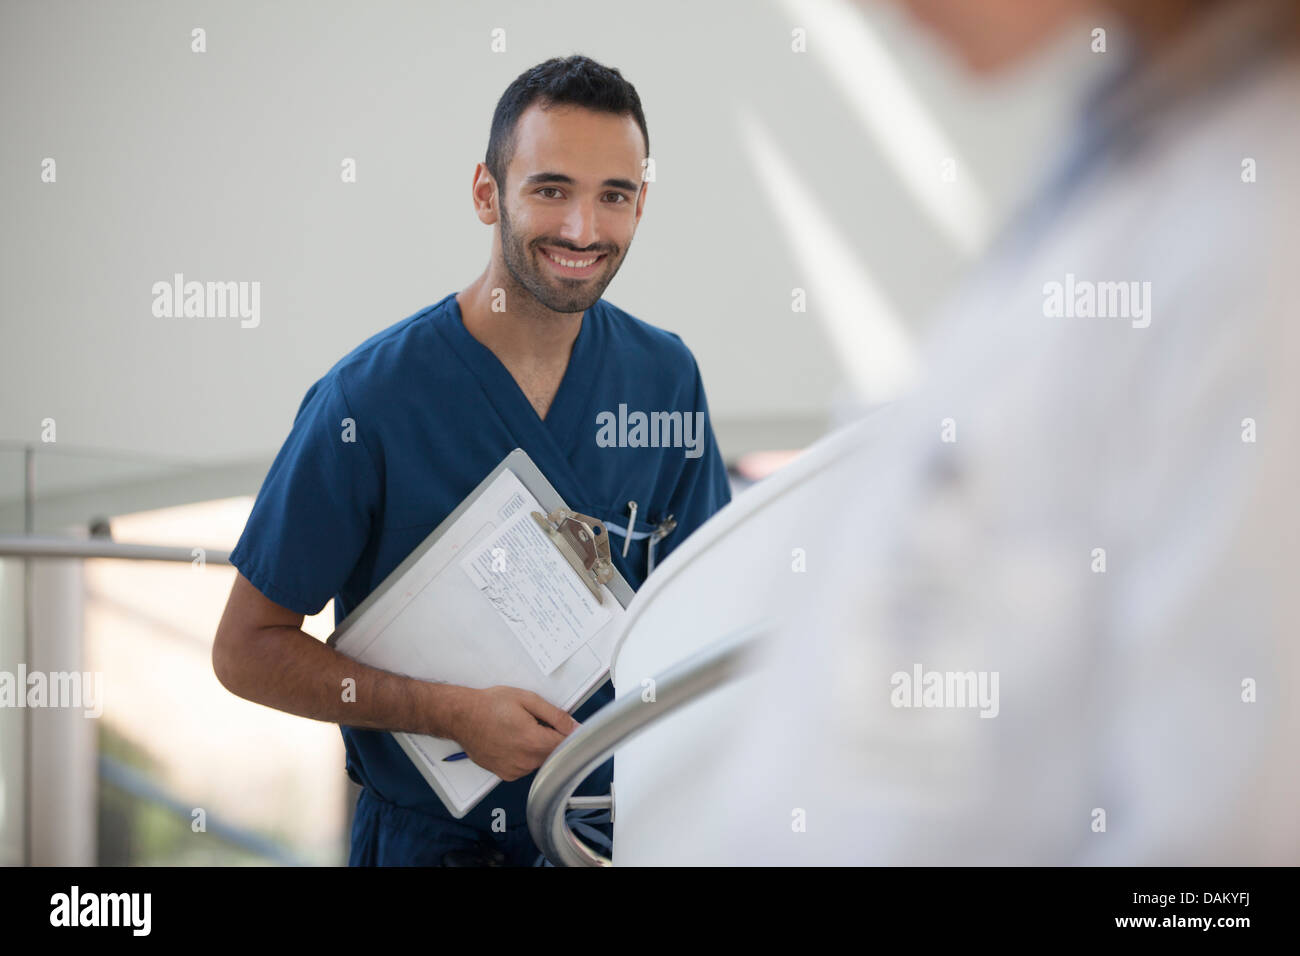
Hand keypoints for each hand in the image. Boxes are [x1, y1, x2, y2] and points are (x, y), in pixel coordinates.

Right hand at [449, 686, 581, 780]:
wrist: (462, 717)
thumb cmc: (490, 705)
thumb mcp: (527, 699)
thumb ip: (555, 715)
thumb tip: (575, 726)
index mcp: (533, 741)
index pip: (566, 744)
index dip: (569, 733)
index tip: (566, 725)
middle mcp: (525, 761)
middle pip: (554, 753)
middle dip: (551, 738)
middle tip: (536, 722)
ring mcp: (515, 770)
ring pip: (540, 760)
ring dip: (538, 747)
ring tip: (521, 730)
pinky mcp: (506, 774)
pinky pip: (526, 766)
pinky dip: (525, 755)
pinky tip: (513, 741)